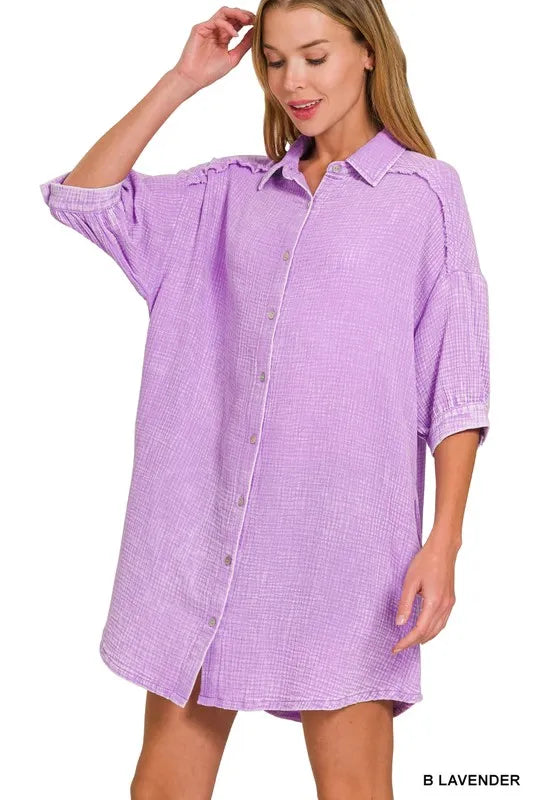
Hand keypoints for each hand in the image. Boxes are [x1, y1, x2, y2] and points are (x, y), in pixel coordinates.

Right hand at [172, 6, 255, 92]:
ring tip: (247, 20)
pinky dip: (227, 26)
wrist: (194, 79)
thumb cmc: (211, 72)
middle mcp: (216, 30)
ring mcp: (208, 28)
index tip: (258, 23)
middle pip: (231, 14)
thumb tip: (255, 32)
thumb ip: (244, 45)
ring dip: (237, 14)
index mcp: (223, 37)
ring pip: (224, 12)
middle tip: (254, 19)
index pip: (237, 23)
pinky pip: (216, 21)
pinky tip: (235, 34)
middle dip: (244, 14)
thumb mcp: (233, 57)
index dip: (248, 21)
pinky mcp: (200, 29)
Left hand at [391, 532, 458, 653]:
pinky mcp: (450, 600)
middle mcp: (444, 606)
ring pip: (438, 630)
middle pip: (429, 633)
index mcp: (434, 603)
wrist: (443, 549)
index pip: (419, 630)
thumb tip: (399, 623)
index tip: (395, 648)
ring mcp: (450, 604)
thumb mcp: (410, 582)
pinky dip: (432, 630)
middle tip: (399, 647)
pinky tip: (425, 630)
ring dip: (424, 638)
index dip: (406, 641)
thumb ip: (405, 604)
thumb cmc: (425, 561)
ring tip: (410, 641)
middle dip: (413, 642)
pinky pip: (442, 622)